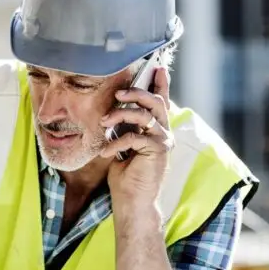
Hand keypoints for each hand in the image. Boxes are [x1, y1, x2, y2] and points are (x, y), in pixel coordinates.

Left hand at [98, 67, 173, 215]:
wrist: (131, 202)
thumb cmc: (125, 176)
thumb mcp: (123, 145)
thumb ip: (125, 127)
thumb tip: (114, 109)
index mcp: (156, 130)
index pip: (161, 101)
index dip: (160, 83)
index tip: (157, 67)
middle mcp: (164, 133)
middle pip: (155, 101)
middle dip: (136, 92)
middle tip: (118, 92)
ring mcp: (163, 141)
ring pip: (145, 114)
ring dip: (121, 113)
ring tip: (104, 122)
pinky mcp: (158, 150)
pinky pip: (135, 135)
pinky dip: (117, 142)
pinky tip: (106, 152)